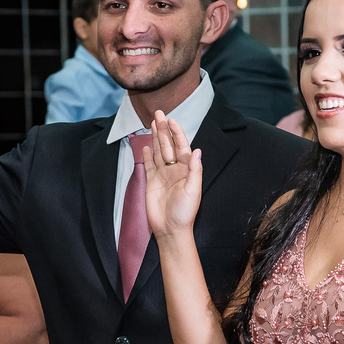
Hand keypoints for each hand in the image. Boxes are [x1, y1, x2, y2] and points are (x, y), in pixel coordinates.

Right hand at [144, 112, 202, 239]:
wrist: (170, 229)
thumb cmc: (185, 212)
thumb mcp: (193, 190)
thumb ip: (194, 169)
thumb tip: (197, 150)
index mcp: (186, 170)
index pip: (182, 146)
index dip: (177, 133)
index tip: (171, 120)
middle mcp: (175, 170)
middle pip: (168, 145)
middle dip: (163, 129)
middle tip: (158, 113)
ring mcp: (163, 175)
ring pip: (158, 151)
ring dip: (156, 137)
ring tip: (152, 123)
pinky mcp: (152, 182)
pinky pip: (149, 165)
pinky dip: (148, 155)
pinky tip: (146, 146)